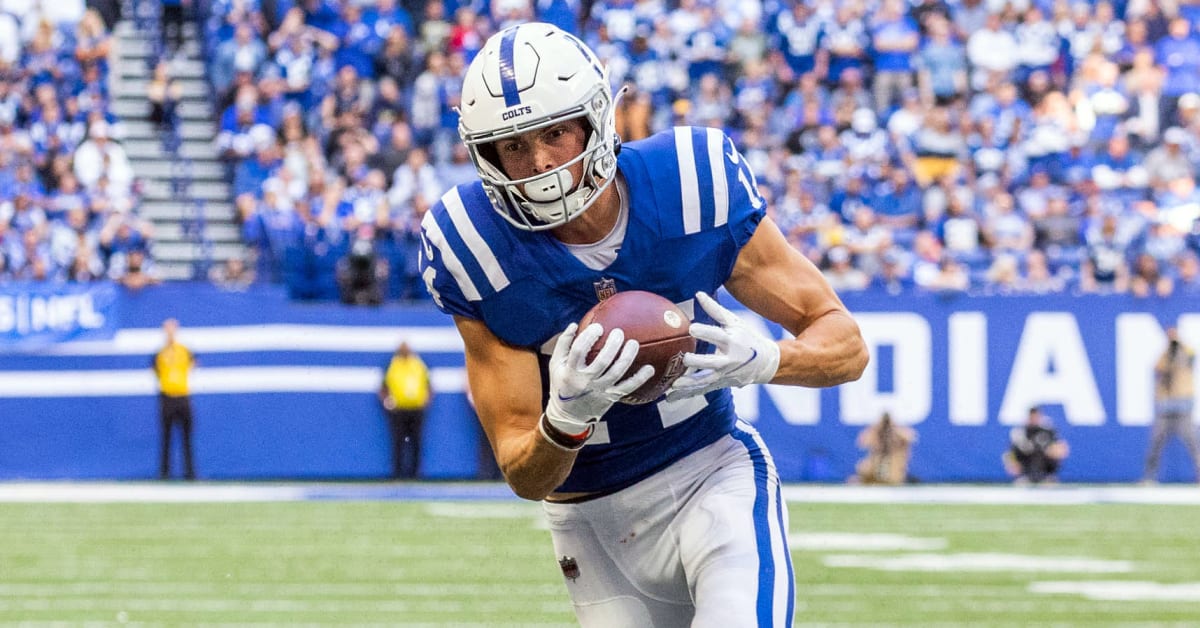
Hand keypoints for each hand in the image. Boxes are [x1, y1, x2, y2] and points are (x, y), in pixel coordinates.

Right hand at [544, 322, 654, 436]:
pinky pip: (628, 387)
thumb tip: (575, 324)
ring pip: (617, 373)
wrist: (569, 415)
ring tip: (633, 343)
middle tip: (619, 332)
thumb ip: (563, 344)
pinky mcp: (610, 397)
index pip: (579, 351)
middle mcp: (586, 381)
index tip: (598, 327)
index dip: (589, 337)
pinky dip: (640, 378)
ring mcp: (600, 390)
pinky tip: (650, 368)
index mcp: (570, 371)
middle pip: (602, 361)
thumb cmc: (562, 383)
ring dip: (627, 357)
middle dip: (613, 345)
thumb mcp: (555, 365)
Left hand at [665, 292, 779, 400]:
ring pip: (705, 381)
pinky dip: (686, 395)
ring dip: (689, 385)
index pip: (718, 336)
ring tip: (674, 386)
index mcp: (732, 341)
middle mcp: (728, 360)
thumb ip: (715, 310)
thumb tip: (698, 293)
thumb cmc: (746, 337)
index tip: (692, 328)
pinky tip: (669, 398)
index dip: (706, 332)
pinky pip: (701, 391)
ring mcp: (724, 375)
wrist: (765, 363)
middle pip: (712, 362)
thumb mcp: (734, 322)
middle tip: (685, 359)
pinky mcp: (719, 385)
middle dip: (699, 362)